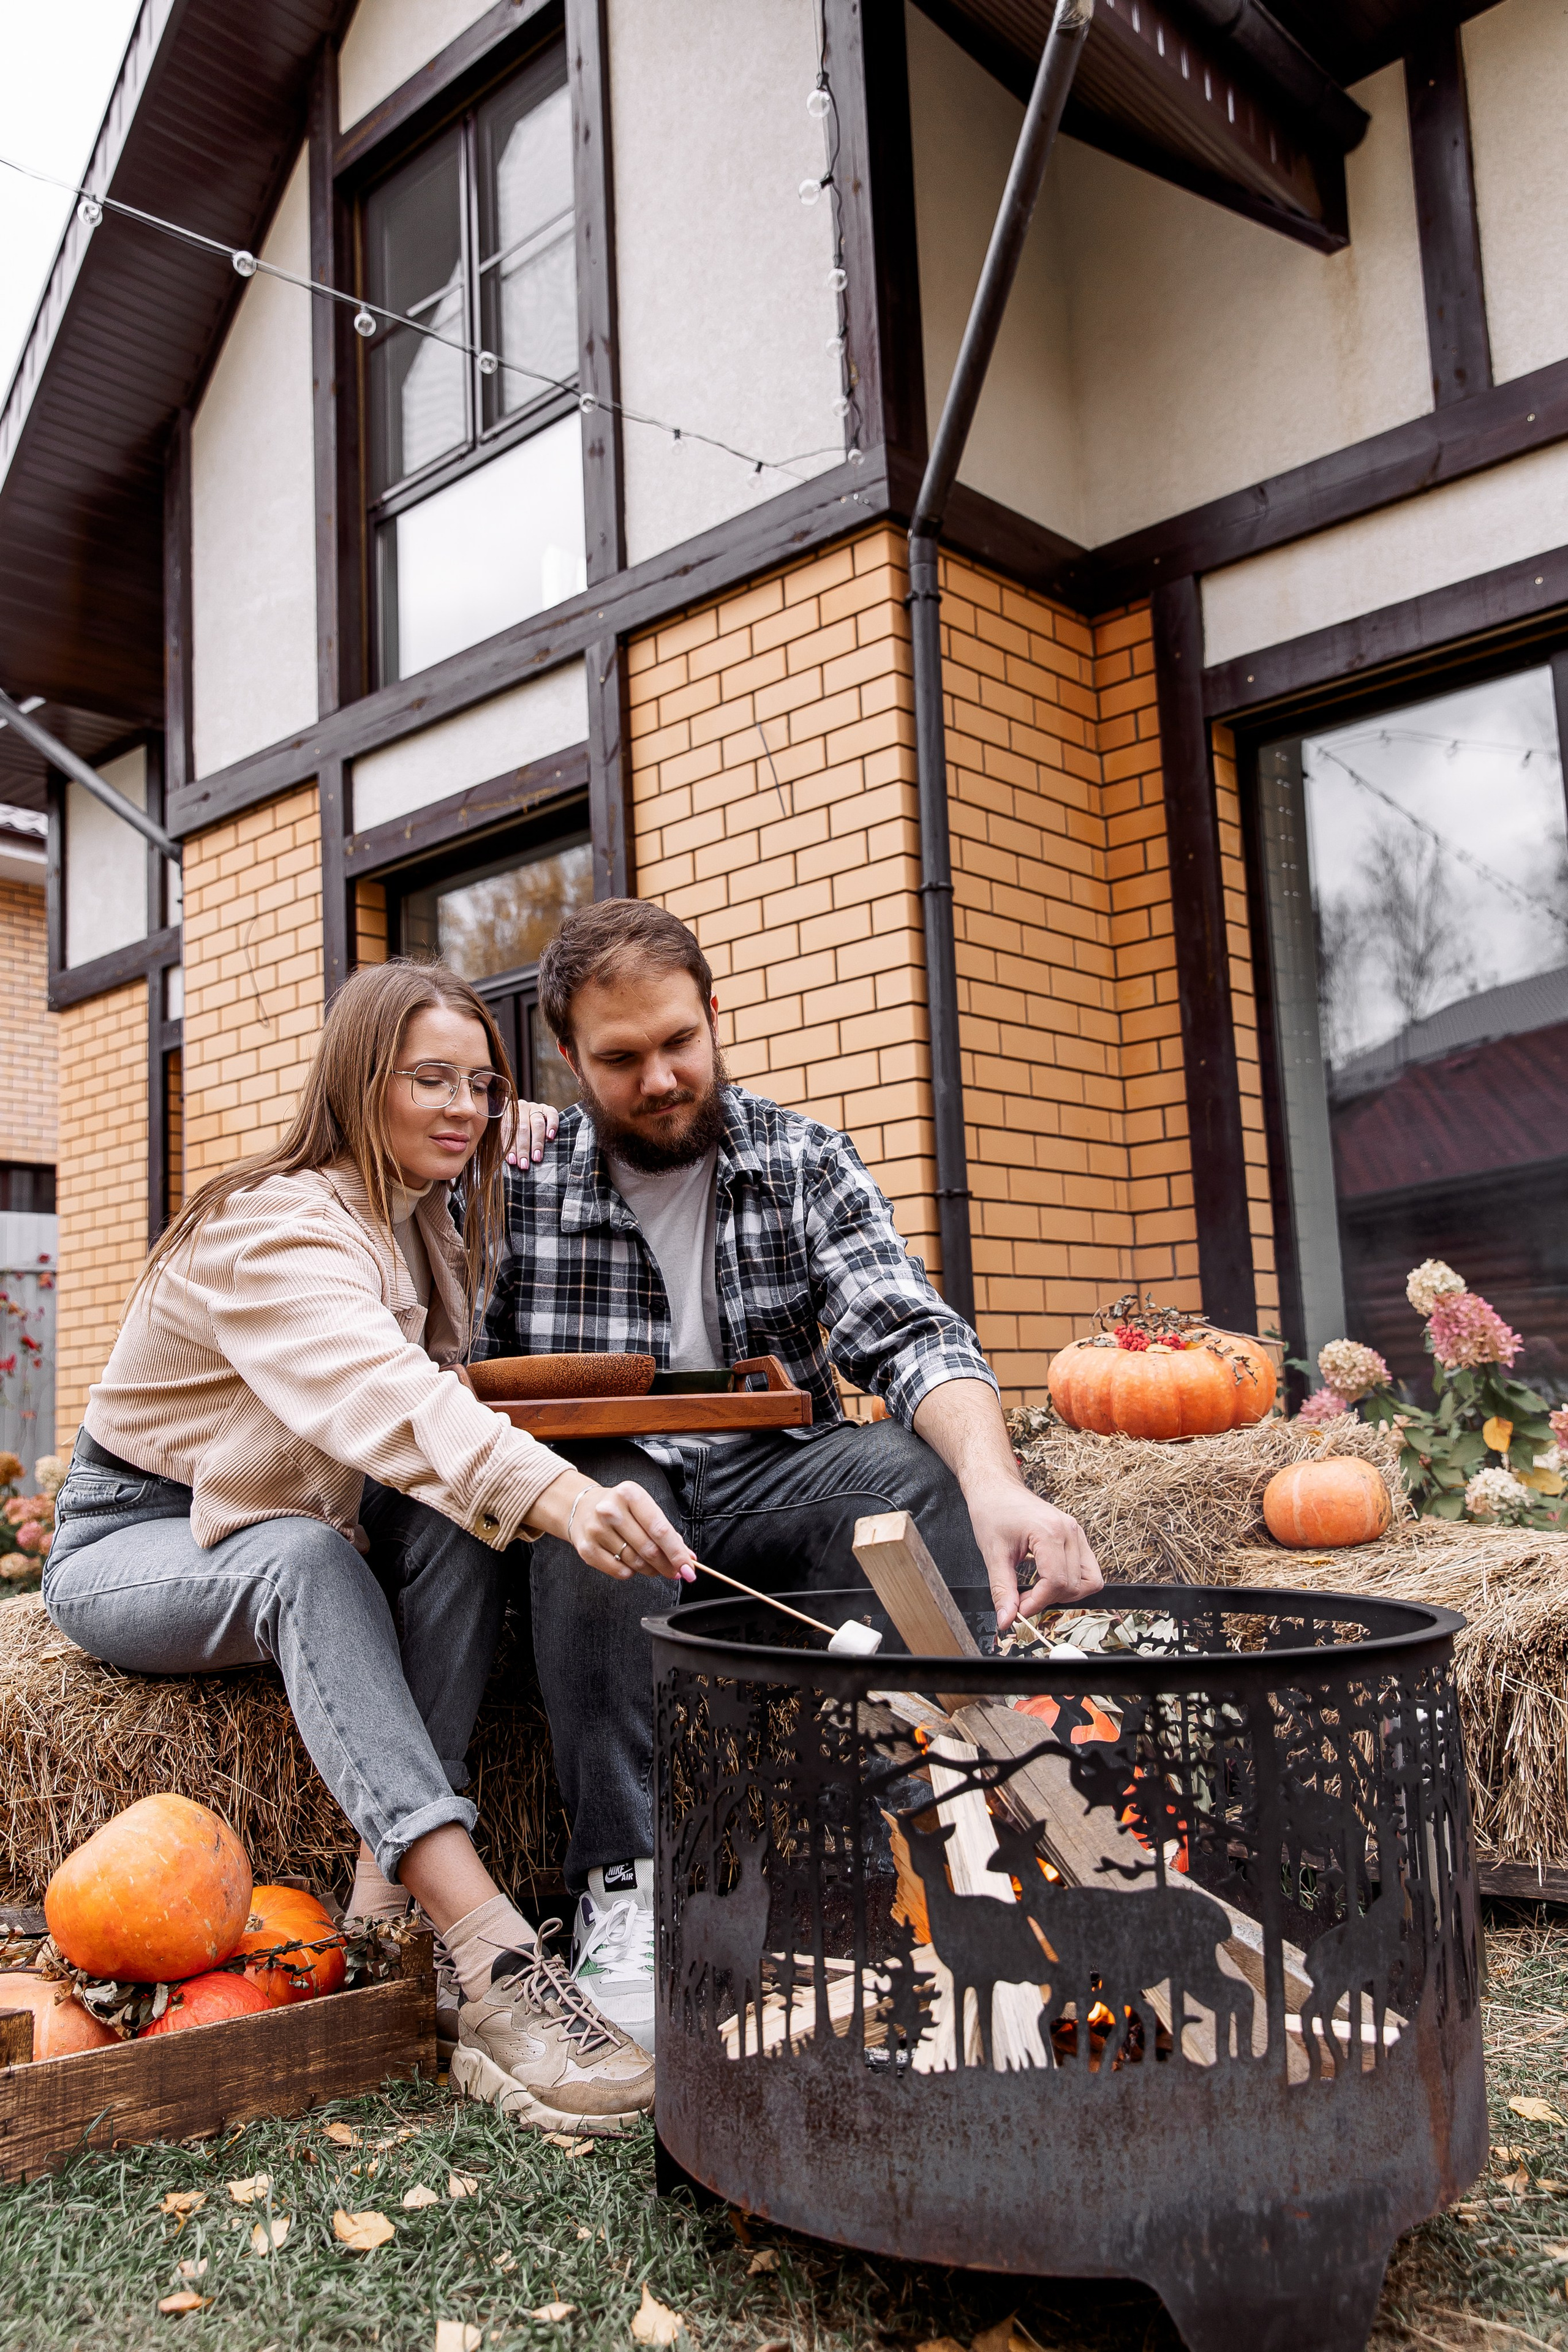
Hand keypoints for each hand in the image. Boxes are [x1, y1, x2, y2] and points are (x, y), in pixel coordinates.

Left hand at [503, 1098, 560, 1169]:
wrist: (524, 1115)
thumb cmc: (515, 1131)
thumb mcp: (507, 1135)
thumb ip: (508, 1143)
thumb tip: (510, 1161)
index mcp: (507, 1113)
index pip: (508, 1130)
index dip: (510, 1146)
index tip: (513, 1161)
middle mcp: (521, 1108)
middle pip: (522, 1128)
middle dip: (523, 1148)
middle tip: (525, 1164)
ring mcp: (534, 1107)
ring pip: (537, 1124)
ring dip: (537, 1143)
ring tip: (536, 1158)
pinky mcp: (547, 1108)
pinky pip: (552, 1114)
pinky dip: (552, 1126)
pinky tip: (551, 1137)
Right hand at [557, 1476, 697, 1584]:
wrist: (583, 1507)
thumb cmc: (621, 1508)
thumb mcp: (643, 1509)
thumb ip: (666, 1532)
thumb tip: (688, 1558)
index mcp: (630, 1494)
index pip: (660, 1529)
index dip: (677, 1552)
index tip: (688, 1568)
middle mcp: (611, 1510)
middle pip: (648, 1548)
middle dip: (667, 1565)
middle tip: (676, 1572)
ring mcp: (596, 1530)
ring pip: (635, 1562)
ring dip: (651, 1570)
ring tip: (655, 1567)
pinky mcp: (587, 1549)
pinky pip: (619, 1571)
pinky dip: (631, 1572)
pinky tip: (632, 1565)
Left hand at [964, 1478, 1101, 1632]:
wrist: (997, 1488)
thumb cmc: (993, 1512)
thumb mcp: (993, 1554)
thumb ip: (1002, 1590)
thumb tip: (1006, 1619)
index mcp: (1049, 1532)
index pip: (1056, 1582)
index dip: (1037, 1603)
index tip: (1019, 1609)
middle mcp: (1070, 1531)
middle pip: (1073, 1585)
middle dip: (1048, 1600)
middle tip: (1023, 1600)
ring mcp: (1076, 1532)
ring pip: (1090, 1580)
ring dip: (1066, 1593)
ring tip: (1038, 1590)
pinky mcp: (1077, 1536)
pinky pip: (1087, 1569)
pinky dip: (1071, 1581)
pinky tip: (1047, 1579)